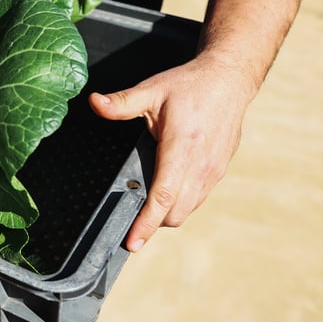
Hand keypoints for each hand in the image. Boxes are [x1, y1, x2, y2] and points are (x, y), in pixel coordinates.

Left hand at [88, 54, 252, 251]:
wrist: (228, 80)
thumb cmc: (189, 85)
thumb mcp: (151, 90)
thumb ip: (121, 102)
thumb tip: (94, 103)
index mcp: (182, 147)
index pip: (163, 196)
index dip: (146, 223)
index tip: (132, 242)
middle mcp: (201, 165)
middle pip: (176, 212)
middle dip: (152, 223)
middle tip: (129, 221)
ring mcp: (214, 170)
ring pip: (189, 209)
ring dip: (167, 214)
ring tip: (145, 209)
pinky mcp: (219, 171)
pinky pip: (198, 198)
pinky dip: (181, 203)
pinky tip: (166, 192)